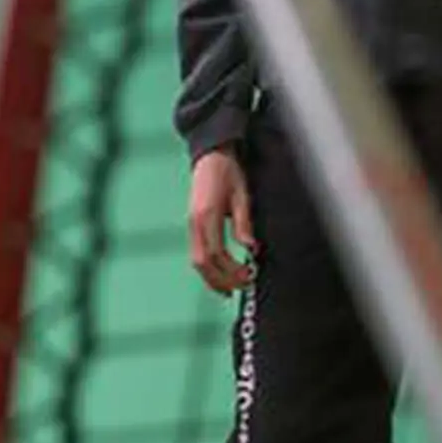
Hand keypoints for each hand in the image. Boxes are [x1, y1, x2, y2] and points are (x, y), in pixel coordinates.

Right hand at [187, 148, 256, 295]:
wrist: (210, 154)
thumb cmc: (228, 172)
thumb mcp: (242, 195)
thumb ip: (244, 223)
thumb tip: (250, 249)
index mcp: (207, 215)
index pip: (216, 253)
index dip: (232, 270)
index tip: (248, 276)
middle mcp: (195, 223)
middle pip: (202, 263)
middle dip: (221, 280)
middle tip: (241, 287)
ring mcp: (191, 225)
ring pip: (196, 261)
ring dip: (212, 278)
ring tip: (230, 288)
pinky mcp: (192, 225)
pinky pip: (196, 253)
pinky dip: (207, 268)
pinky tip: (220, 274)